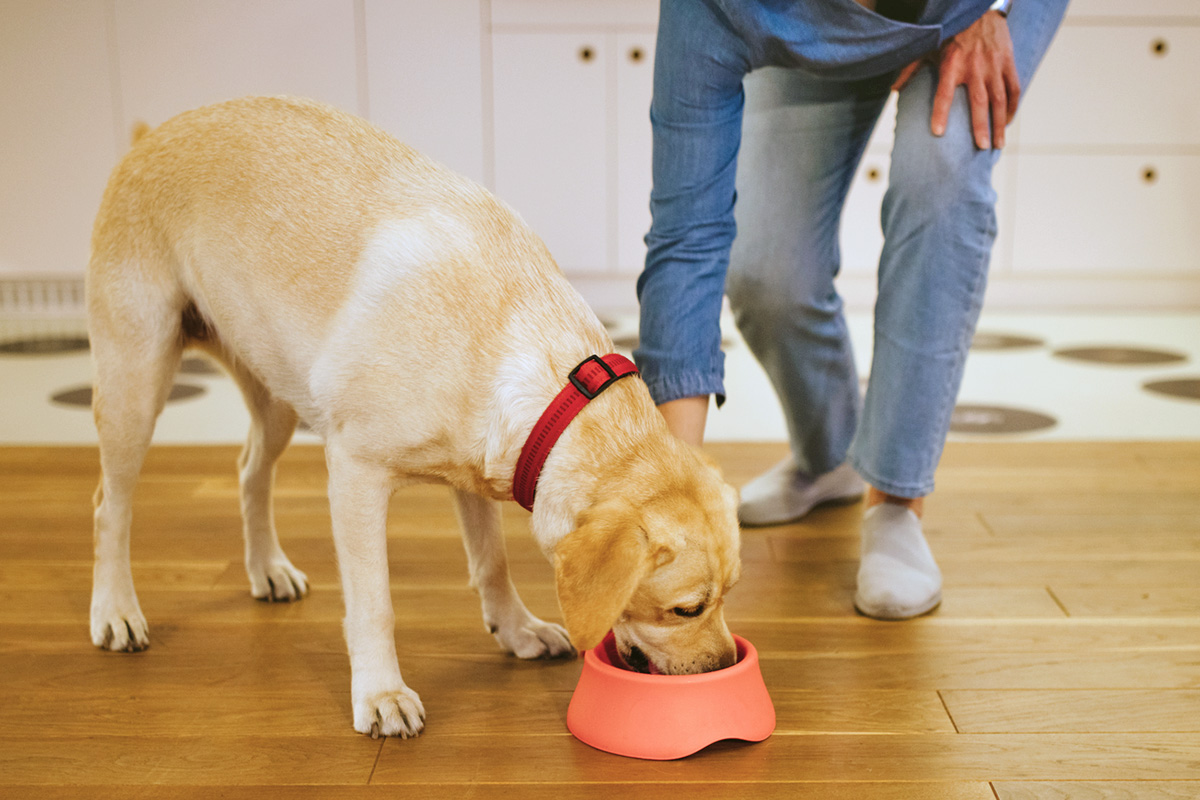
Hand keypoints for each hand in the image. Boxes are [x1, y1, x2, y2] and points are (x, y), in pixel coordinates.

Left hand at [892, 11, 1019, 149]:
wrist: (978, 10)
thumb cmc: (950, 32)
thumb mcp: (928, 47)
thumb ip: (911, 68)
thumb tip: (893, 90)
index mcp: (952, 64)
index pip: (944, 93)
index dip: (940, 113)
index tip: (938, 132)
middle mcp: (975, 66)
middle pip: (979, 102)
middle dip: (980, 126)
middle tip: (981, 147)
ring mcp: (994, 64)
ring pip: (1000, 98)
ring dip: (1000, 123)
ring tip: (998, 144)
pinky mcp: (1008, 61)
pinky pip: (1013, 87)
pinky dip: (1012, 106)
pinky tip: (1007, 121)